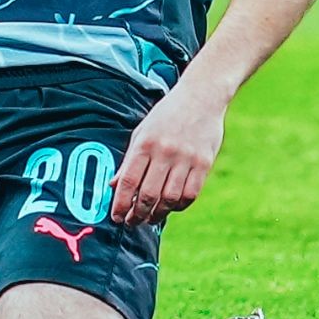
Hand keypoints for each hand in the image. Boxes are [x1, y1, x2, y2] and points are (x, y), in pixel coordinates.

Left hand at [110, 83, 224, 225]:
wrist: (201, 97)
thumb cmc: (167, 115)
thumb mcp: (142, 132)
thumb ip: (129, 160)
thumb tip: (114, 186)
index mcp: (146, 143)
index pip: (129, 181)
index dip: (120, 203)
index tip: (116, 217)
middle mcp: (165, 152)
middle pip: (148, 195)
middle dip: (137, 214)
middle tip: (132, 222)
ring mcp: (186, 158)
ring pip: (169, 199)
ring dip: (158, 214)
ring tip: (150, 218)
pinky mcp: (204, 163)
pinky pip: (190, 194)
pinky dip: (179, 206)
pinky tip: (171, 206)